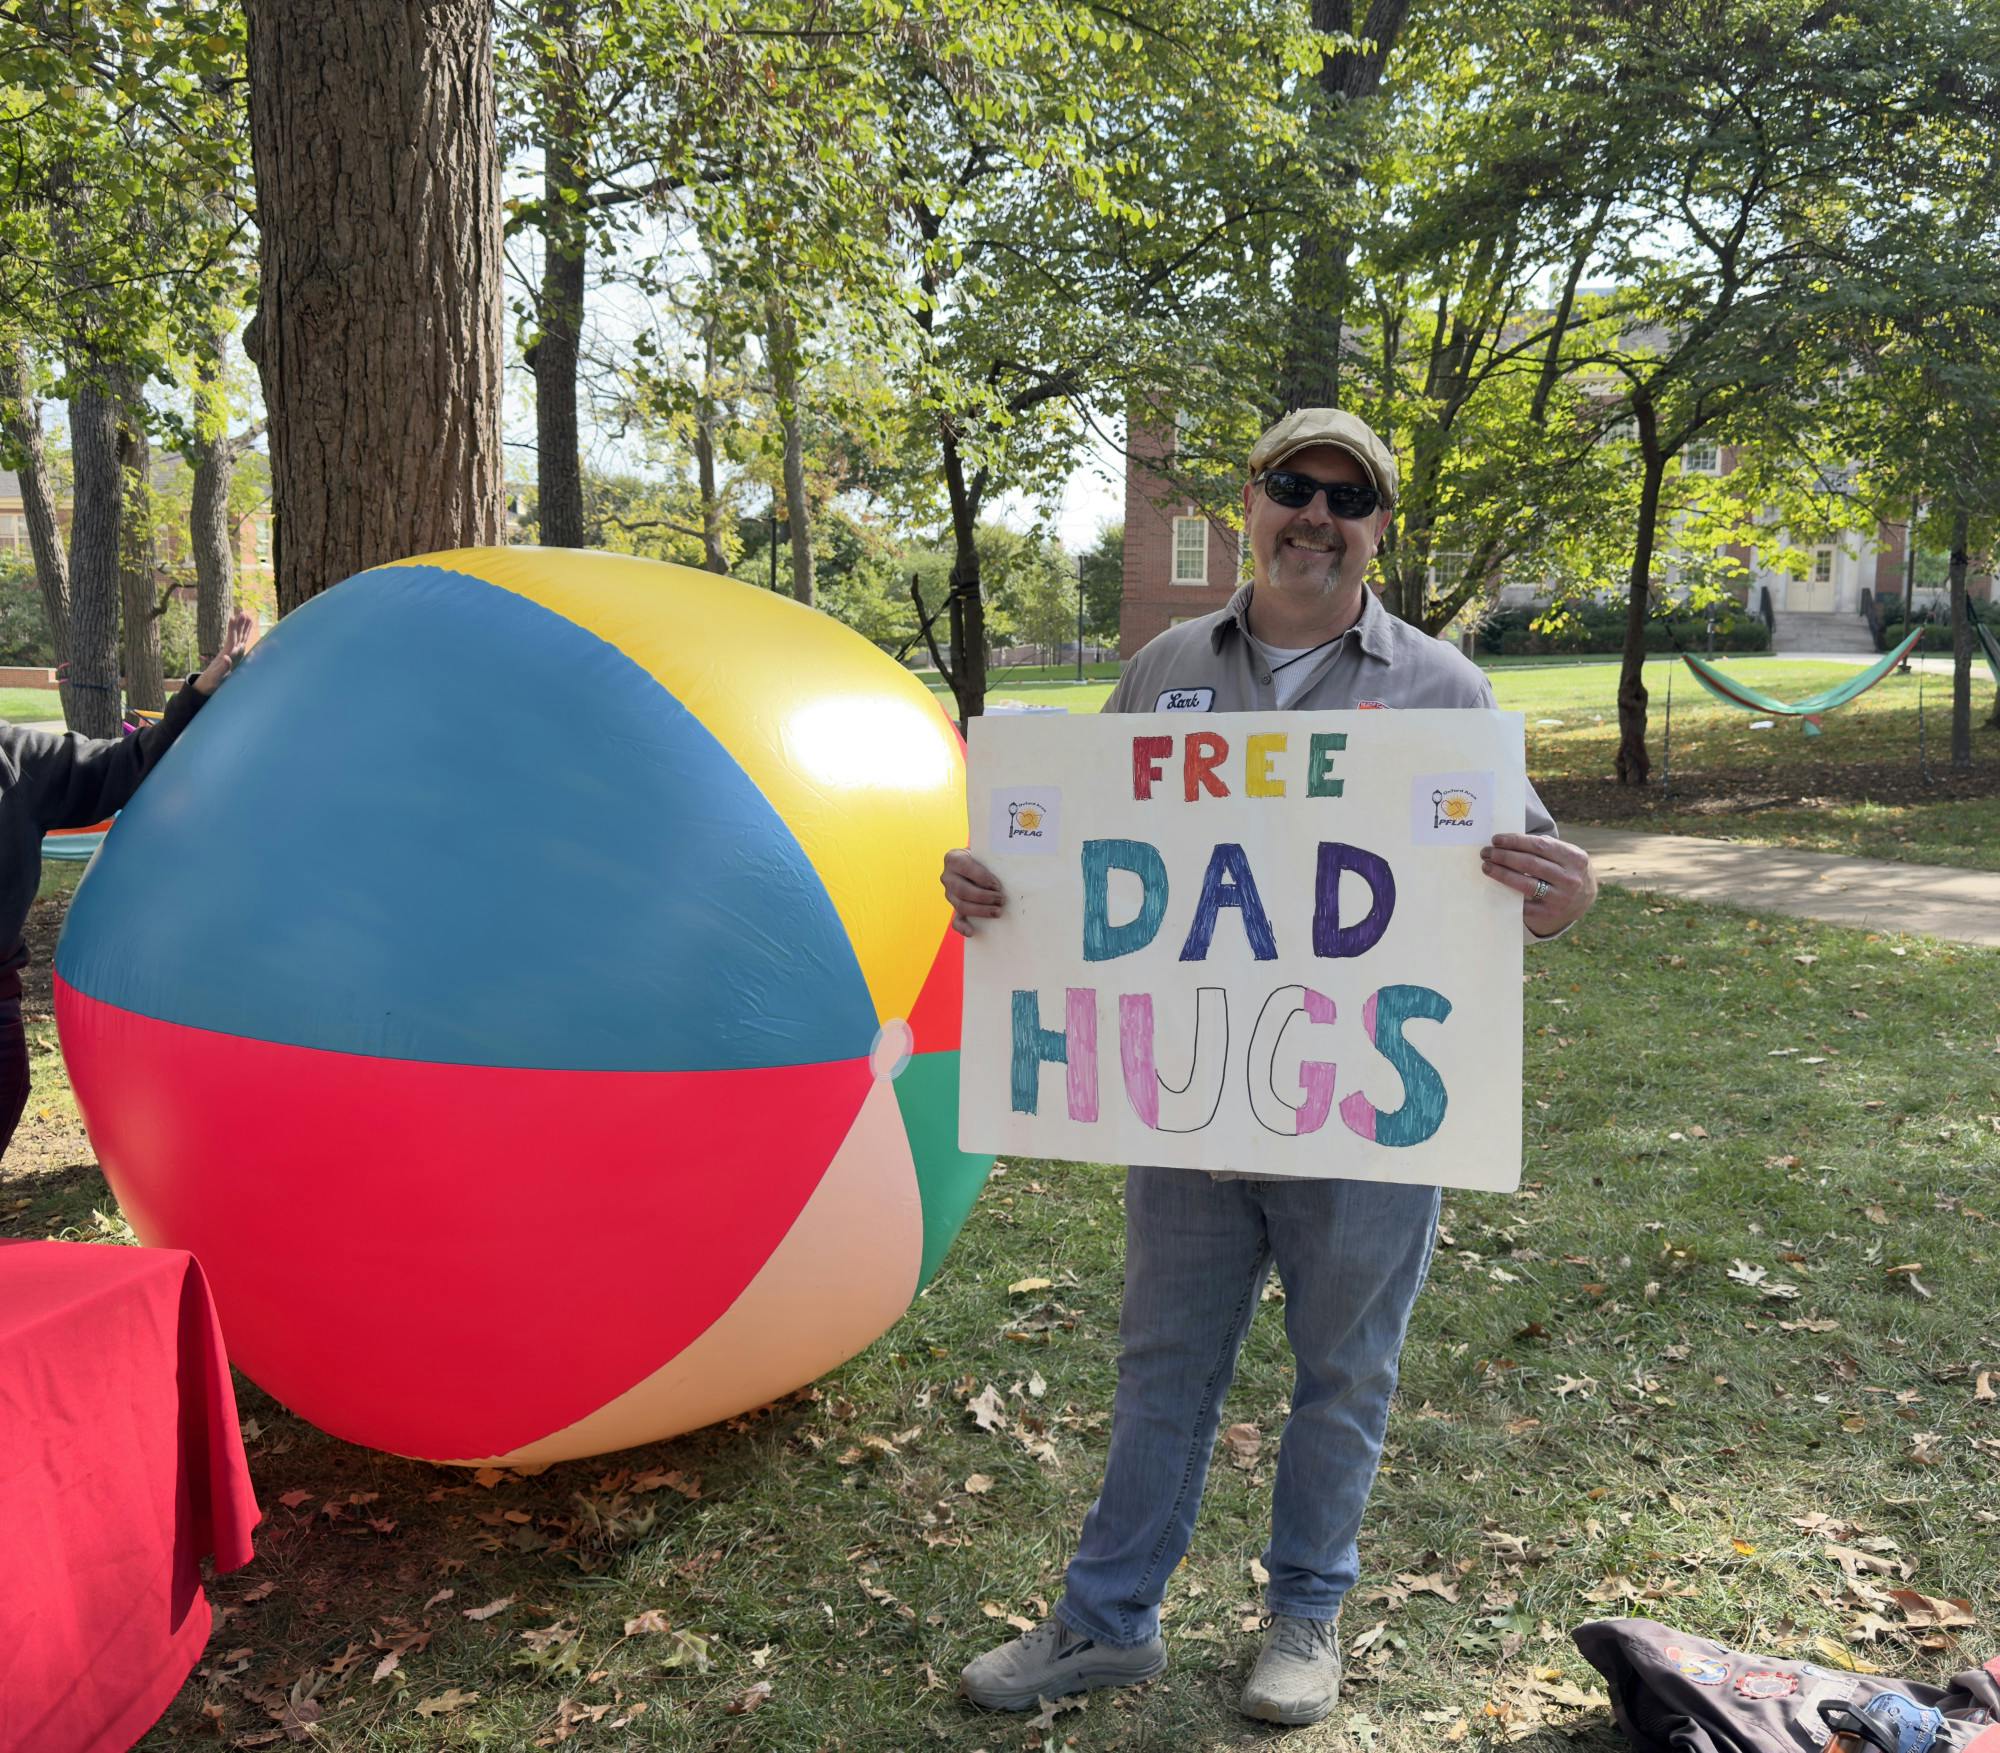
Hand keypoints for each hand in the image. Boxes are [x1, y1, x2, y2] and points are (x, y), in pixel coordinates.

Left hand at [193, 607, 257, 695]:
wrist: (207, 685)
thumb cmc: (211, 682)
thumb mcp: (216, 676)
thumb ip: (222, 668)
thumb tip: (226, 658)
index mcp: (226, 655)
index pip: (230, 640)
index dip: (232, 629)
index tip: (233, 618)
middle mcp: (229, 652)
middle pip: (235, 636)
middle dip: (240, 625)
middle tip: (243, 612)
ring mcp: (232, 654)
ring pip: (239, 637)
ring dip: (243, 627)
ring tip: (247, 615)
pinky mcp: (235, 656)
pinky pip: (242, 643)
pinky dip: (245, 635)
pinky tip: (247, 630)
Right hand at [942, 848, 1004, 936]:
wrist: (978, 864)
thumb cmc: (986, 858)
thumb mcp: (986, 854)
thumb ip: (993, 859)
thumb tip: (1012, 870)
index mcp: (953, 858)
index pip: (964, 867)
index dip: (981, 877)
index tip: (997, 885)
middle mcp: (948, 877)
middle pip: (963, 890)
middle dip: (984, 897)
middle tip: (1001, 899)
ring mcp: (950, 894)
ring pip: (961, 905)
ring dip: (981, 910)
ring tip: (998, 911)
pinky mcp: (955, 907)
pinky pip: (956, 921)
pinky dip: (963, 927)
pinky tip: (972, 932)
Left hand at [1481, 833, 1596, 937]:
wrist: (1584, 898)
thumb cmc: (1567, 869)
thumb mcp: (1566, 854)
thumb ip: (1546, 846)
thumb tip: (1509, 840)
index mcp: (1575, 858)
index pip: (1539, 846)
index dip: (1515, 841)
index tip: (1496, 840)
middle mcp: (1570, 879)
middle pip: (1530, 864)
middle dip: (1504, 857)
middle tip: (1486, 853)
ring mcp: (1561, 898)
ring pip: (1525, 884)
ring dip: (1502, 874)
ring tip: (1487, 867)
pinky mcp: (1549, 913)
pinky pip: (1524, 904)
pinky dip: (1508, 895)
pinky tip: (1496, 887)